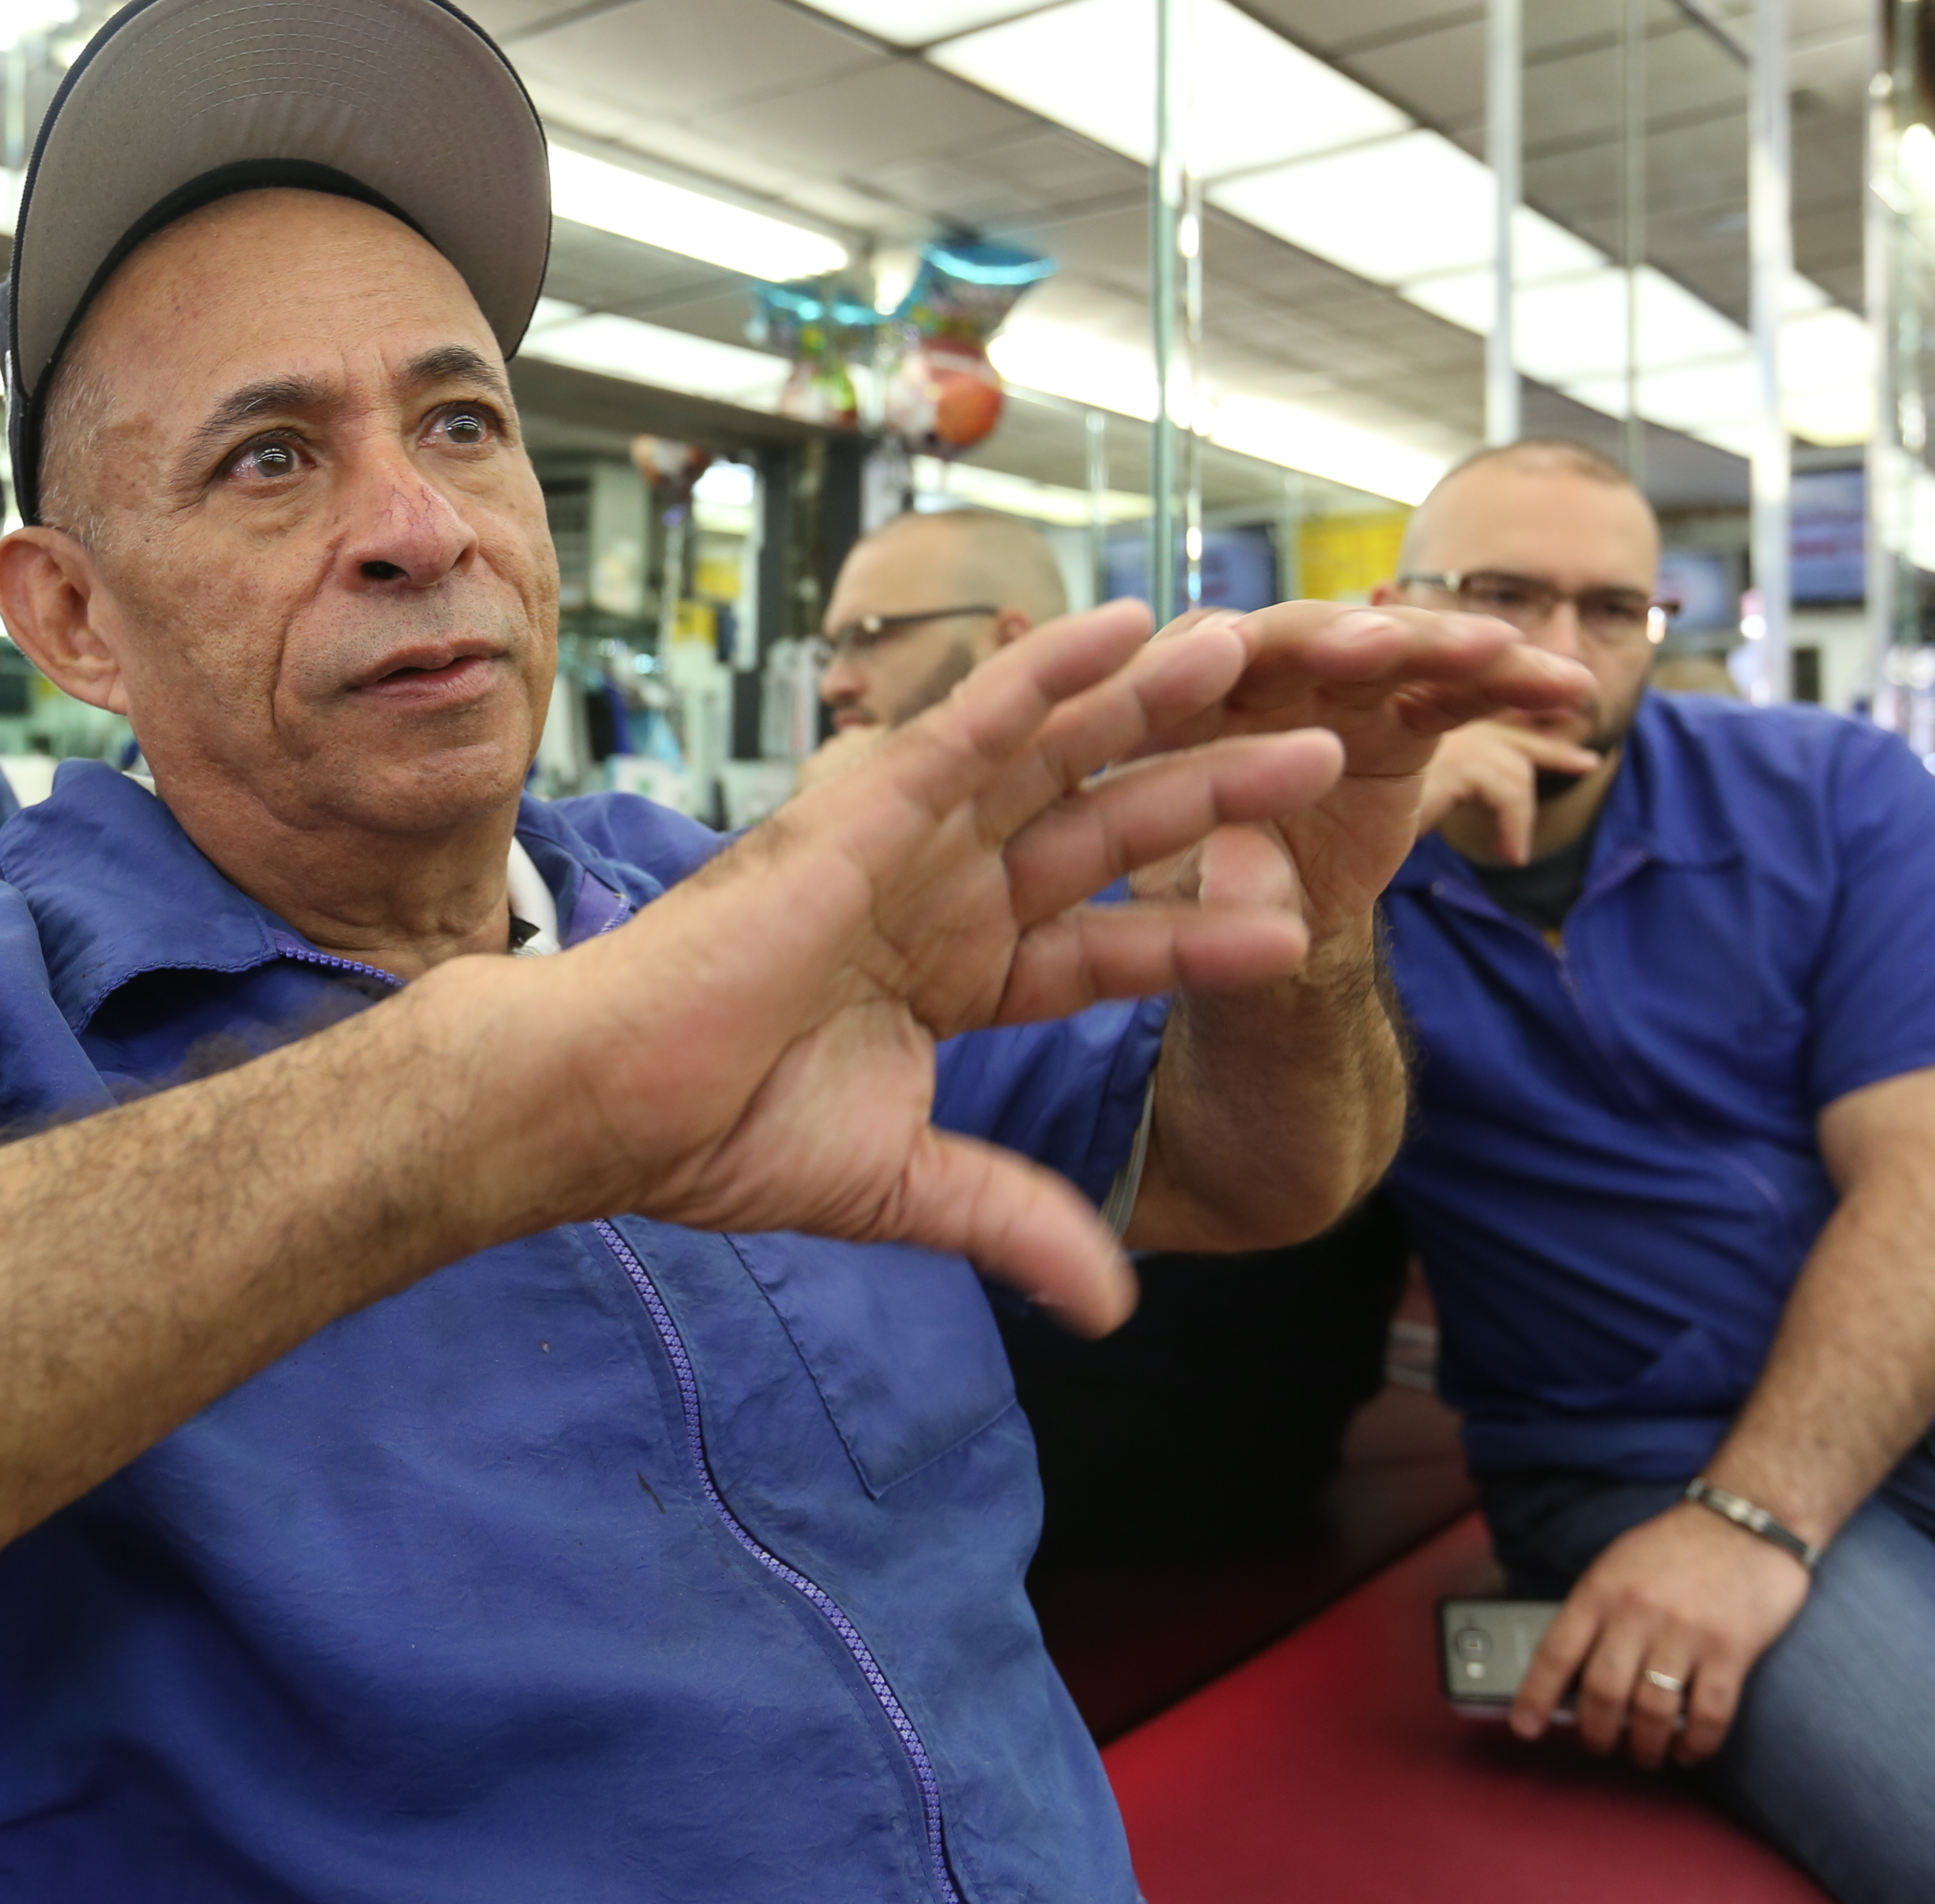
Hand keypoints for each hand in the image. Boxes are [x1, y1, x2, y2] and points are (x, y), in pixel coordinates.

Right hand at [540, 602, 1345, 1329]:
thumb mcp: (908, 1188)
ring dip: (1151, 707)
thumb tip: (1115, 1311)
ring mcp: (909, 845)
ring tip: (1244, 650)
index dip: (1199, 938)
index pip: (1106, 949)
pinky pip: (974, 724)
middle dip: (1210, 793)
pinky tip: (1125, 624)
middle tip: (1318, 751)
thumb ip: (1019, 1220)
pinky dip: (1048, 672)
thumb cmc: (721, 1136)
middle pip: (1105, 834)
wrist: (616, 1101)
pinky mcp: (868, 807)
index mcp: (954, 976)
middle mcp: (943, 897)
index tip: (1300, 929)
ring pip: (1056, 761)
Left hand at [1134, 604, 1593, 956]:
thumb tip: (1236, 877)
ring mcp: (1330, 689)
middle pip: (1294, 638)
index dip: (1213, 655)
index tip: (1237, 648)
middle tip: (1385, 646)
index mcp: (1173, 710)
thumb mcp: (1201, 910)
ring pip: (1386, 651)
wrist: (1278, 926)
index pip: (1187, 664)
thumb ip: (1220, 886)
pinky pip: (1452, 690)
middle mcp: (1251, 680)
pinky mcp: (1396, 712)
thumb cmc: (1214, 905)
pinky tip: (1565, 688)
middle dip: (1340, 639)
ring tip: (1504, 652)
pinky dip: (1505, 686)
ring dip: (1444, 646)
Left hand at [1510, 1501, 1813, 1766]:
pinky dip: (1695, 1744)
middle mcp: (1636, 1613)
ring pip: (1651, 1711)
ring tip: (1643, 1755)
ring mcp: (1684, 1633)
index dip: (1535, 1696)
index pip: (1555, 1652)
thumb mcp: (1618, 1564)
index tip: (1524, 1729)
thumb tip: (1571, 1670)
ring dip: (1644, 1746)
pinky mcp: (1730, 1650)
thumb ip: (1596, 1611)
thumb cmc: (1676, 1547)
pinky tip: (1688, 1752)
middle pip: (1602, 1691)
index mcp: (1601, 1590)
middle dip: (1596, 1732)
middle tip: (1599, 1745)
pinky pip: (1708, 1713)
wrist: (1747, 1520)